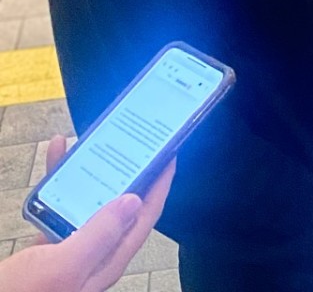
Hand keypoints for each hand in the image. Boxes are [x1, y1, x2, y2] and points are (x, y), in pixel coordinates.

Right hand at [0, 136, 174, 291]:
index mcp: (107, 261)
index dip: (159, 185)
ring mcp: (72, 252)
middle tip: (130, 141)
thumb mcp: (65, 265)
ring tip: (88, 142)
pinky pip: (61, 208)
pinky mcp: (49, 249)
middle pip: (119, 206)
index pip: (144, 217)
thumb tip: (133, 201)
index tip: (168, 154)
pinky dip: (58, 184)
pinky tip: (54, 163)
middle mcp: (94, 255)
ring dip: (88, 171)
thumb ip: (99, 235)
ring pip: (88, 202)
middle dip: (125, 171)